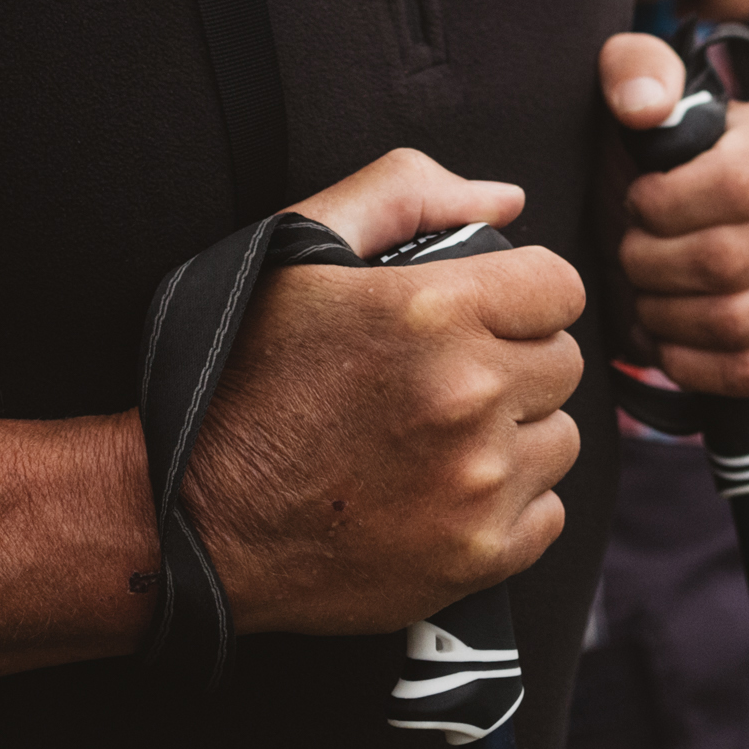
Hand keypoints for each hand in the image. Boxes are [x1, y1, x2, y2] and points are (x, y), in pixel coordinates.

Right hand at [180, 146, 585, 636]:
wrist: (186, 514)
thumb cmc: (240, 374)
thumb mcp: (299, 247)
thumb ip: (407, 193)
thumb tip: (507, 200)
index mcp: (434, 310)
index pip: (559, 287)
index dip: (521, 295)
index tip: (481, 315)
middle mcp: (468, 395)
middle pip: (563, 363)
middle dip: (515, 362)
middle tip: (446, 378)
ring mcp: (477, 483)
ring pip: (561, 439)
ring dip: (516, 435)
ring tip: (439, 437)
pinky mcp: (476, 556)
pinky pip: (547, 514)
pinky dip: (507, 506)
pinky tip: (441, 492)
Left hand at [600, 30, 748, 400]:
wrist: (694, 208)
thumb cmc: (662, 152)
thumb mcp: (641, 90)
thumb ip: (636, 70)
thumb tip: (644, 107)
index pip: (734, 186)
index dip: (664, 206)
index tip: (636, 203)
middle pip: (727, 261)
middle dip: (652, 266)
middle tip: (629, 256)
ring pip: (739, 322)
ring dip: (667, 317)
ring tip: (645, 296)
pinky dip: (697, 366)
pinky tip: (668, 342)